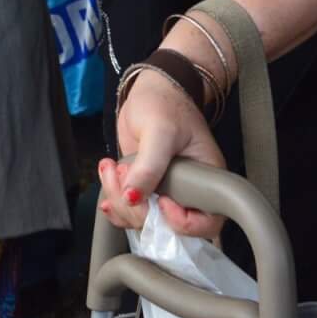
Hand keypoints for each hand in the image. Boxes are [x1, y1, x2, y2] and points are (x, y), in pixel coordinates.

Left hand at [100, 64, 226, 238]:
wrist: (151, 90)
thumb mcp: (160, 131)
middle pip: (167, 227)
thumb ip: (149, 165)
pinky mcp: (146, 189)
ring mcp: (166, 192)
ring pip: (143, 220)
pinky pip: (131, 210)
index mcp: (208, 180)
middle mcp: (189, 192)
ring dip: (119, 201)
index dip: (180, 221)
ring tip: (110, 168)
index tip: (160, 200)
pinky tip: (108, 187)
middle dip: (137, 206)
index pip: (205, 224)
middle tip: (122, 172)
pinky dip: (115, 202)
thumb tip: (132, 197)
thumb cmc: (166, 104)